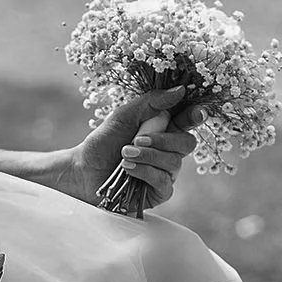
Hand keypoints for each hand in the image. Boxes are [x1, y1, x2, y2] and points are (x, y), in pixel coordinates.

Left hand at [56, 86, 205, 207]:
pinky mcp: (159, 191)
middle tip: (137, 140)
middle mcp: (169, 150)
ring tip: (124, 155)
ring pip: (174, 162)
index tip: (197, 112)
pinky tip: (128, 169)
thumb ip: (151, 102)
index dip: (196, 115)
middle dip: (163, 140)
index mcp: (164, 128)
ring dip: (147, 156)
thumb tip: (180, 90)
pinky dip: (145, 172)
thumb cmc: (103, 142)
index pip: (187, 120)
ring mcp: (166, 172)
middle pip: (187, 142)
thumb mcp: (123, 116)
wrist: (83, 171)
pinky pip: (163, 181)